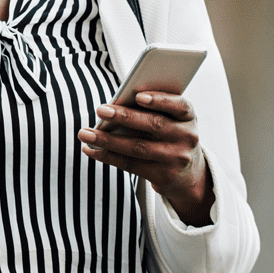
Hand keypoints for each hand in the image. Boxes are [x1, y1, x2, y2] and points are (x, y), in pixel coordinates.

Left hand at [77, 91, 214, 225]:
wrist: (188, 174)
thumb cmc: (168, 135)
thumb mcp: (170, 120)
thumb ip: (150, 110)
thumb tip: (114, 106)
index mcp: (188, 117)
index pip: (179, 105)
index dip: (160, 100)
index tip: (138, 96)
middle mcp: (186, 137)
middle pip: (154, 125)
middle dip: (125, 117)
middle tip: (100, 110)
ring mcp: (177, 158)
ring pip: (138, 147)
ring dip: (108, 140)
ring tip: (85, 133)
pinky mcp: (163, 176)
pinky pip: (131, 165)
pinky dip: (108, 156)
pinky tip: (91, 150)